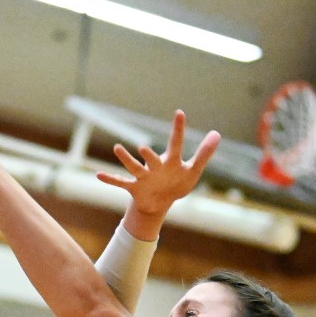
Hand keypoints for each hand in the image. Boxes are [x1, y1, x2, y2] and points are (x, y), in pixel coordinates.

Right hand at [98, 110, 219, 216]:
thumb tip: (217, 133)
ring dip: (126, 160)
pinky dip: (111, 179)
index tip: (179, 113)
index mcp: (171, 162)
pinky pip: (121, 183)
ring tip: (117, 148)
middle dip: (147, 156)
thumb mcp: (193, 170)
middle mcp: (155, 167)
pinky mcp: (134, 188)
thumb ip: (204, 153)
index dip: (178, 130)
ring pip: (134, 168)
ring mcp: (143, 177)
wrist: (160, 203)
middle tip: (143, 147)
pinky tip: (98, 175)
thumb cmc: (177, 183)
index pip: (176, 143)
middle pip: (151, 160)